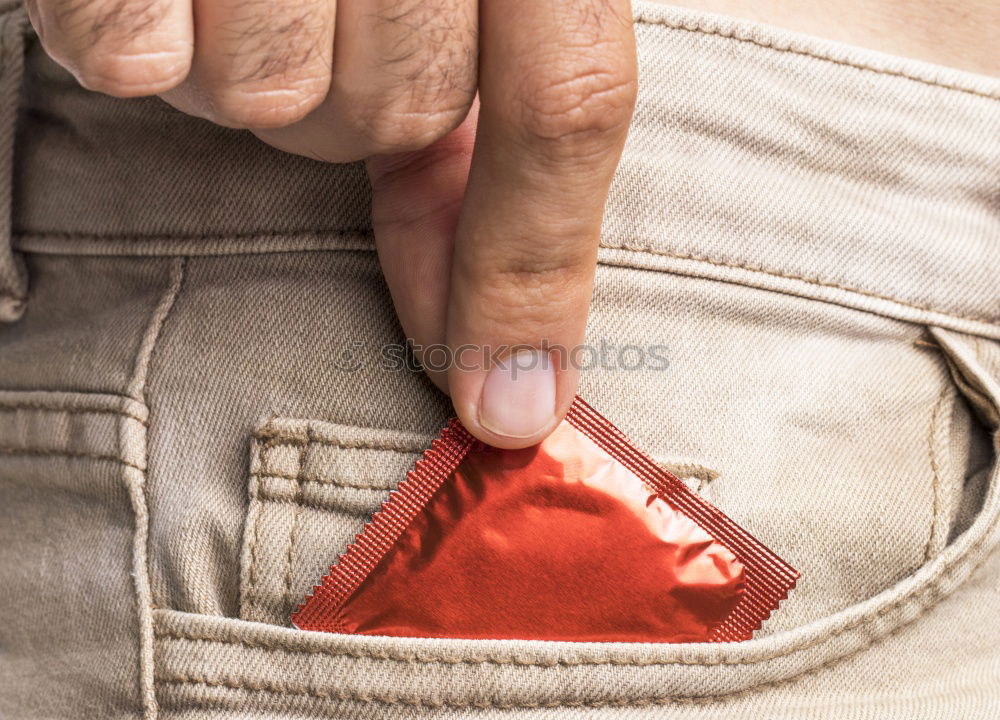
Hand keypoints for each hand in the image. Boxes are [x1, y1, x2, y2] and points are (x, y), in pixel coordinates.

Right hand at [27, 0, 637, 447]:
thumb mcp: (463, 3)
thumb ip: (506, 134)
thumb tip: (510, 360)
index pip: (567, 100)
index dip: (534, 266)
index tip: (506, 401)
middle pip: (401, 108)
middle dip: (352, 103)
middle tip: (309, 23)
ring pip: (278, 94)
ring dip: (247, 71)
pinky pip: (140, 51)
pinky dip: (132, 36)